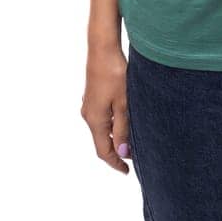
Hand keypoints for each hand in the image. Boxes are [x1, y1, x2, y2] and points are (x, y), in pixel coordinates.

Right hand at [81, 44, 130, 173]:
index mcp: (95, 120)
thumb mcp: (123, 104)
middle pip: (101, 141)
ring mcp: (89, 105)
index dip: (115, 163)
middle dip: (116, 152)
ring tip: (132, 141)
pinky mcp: (93, 96)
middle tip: (133, 158)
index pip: (103, 151)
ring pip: (102, 129)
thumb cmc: (115, 74)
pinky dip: (112, 126)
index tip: (127, 171)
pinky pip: (102, 118)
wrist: (102, 49)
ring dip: (114, 138)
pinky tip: (124, 121)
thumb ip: (123, 130)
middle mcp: (88, 115)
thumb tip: (121, 154)